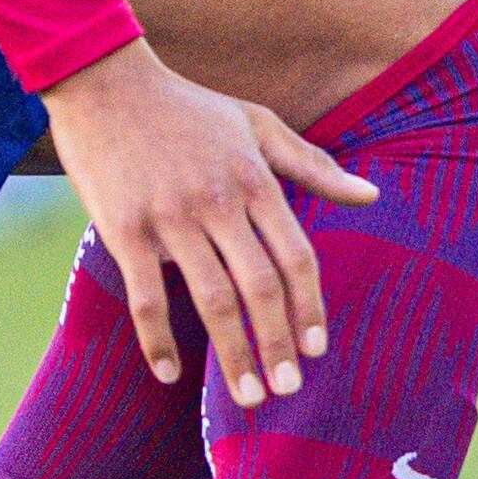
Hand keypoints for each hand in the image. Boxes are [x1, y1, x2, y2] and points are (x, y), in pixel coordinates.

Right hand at [36, 39, 375, 403]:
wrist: (105, 82)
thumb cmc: (188, 108)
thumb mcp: (258, 125)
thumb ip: (313, 167)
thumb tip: (371, 196)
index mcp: (255, 180)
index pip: (296, 257)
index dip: (310, 307)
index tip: (318, 350)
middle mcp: (218, 202)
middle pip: (260, 287)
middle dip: (279, 344)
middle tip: (287, 390)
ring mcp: (170, 218)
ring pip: (211, 299)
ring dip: (233, 354)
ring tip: (247, 396)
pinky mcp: (123, 229)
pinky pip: (145, 298)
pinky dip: (158, 341)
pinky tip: (170, 374)